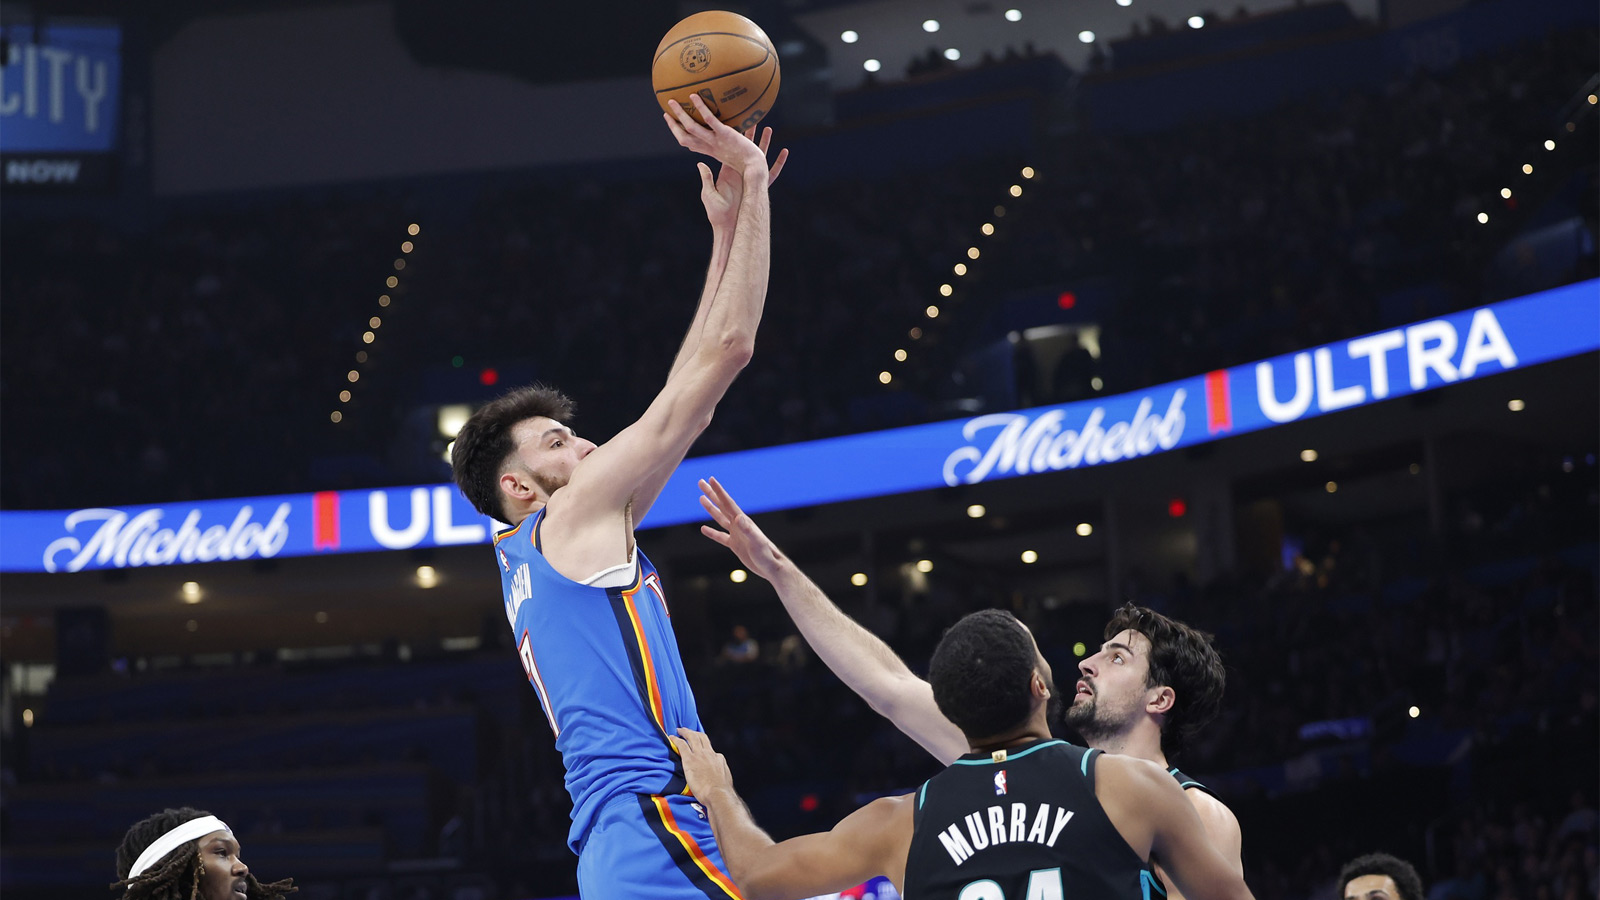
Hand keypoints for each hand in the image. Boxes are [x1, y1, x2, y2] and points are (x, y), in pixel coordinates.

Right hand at [664, 95, 782, 179]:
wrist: (756, 168)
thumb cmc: (749, 163)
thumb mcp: (736, 152)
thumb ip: (730, 142)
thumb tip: (728, 129)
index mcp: (711, 151)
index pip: (690, 143)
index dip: (679, 133)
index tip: (672, 123)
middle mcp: (710, 146)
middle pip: (685, 137)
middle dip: (673, 125)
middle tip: (666, 111)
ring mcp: (716, 141)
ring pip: (691, 128)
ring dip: (680, 115)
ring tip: (671, 101)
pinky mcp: (725, 135)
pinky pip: (709, 120)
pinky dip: (700, 108)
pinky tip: (694, 96)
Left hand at [672, 727, 734, 797]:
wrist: (718, 794)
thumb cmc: (721, 792)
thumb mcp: (725, 779)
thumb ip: (721, 773)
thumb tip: (720, 774)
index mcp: (718, 759)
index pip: (710, 749)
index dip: (704, 746)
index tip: (699, 746)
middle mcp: (709, 754)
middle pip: (702, 737)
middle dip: (694, 732)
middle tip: (687, 731)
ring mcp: (699, 755)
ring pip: (692, 737)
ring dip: (685, 732)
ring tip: (679, 730)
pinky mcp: (690, 759)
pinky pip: (682, 745)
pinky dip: (676, 739)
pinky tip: (671, 737)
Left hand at [698, 126, 787, 231]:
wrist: (729, 227)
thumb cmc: (717, 213)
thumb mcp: (709, 193)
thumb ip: (707, 178)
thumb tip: (700, 163)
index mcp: (728, 172)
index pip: (729, 150)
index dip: (732, 139)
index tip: (733, 125)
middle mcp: (740, 173)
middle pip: (746, 150)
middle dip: (750, 135)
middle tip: (753, 119)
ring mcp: (751, 180)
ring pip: (760, 157)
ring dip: (764, 143)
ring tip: (768, 128)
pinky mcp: (759, 187)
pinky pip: (772, 173)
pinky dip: (779, 163)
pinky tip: (784, 152)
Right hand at [698, 477, 787, 581]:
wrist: (772, 568)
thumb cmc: (767, 555)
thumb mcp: (756, 542)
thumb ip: (748, 530)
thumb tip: (738, 517)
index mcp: (743, 521)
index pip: (728, 503)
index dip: (719, 491)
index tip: (710, 479)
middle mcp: (739, 525)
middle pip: (722, 506)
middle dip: (711, 494)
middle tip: (701, 482)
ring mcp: (737, 534)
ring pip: (720, 518)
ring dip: (710, 508)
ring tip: (701, 498)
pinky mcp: (735, 545)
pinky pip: (720, 536)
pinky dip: (711, 532)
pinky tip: (703, 529)